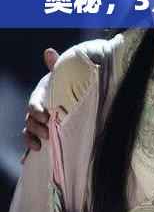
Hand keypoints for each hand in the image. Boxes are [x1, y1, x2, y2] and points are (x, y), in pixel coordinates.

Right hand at [21, 48, 58, 162]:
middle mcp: (35, 110)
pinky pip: (31, 143)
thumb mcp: (60, 75)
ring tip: (40, 146)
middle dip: (36, 128)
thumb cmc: (63, 83)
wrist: (68, 93)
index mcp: (39, 96)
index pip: (33, 105)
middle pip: (29, 121)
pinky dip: (27, 152)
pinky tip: (26, 160)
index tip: (46, 115)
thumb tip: (48, 51)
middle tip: (48, 132)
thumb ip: (55, 65)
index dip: (36, 110)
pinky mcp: (41, 133)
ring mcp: (37, 122)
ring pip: (28, 132)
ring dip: (31, 140)